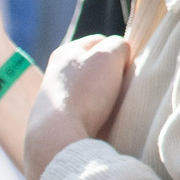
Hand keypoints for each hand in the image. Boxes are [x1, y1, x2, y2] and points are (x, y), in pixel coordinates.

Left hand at [23, 33, 135, 179]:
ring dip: (105, 97)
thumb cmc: (85, 93)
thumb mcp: (110, 56)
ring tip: (110, 108)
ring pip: (92, 90)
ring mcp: (55, 99)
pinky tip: (100, 122)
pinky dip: (96, 115)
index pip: (102, 42)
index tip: (125, 69)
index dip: (119, 53)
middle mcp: (55, 73)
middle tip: (120, 88)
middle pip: (97, 67)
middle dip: (112, 76)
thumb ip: (119, 46)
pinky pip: (85, 112)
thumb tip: (120, 56)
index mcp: (65, 52)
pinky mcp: (57, 122)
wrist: (57, 137)